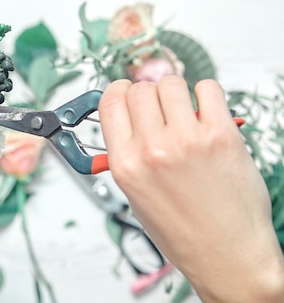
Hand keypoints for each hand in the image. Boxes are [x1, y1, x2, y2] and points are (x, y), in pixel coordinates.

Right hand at [98, 76, 283, 302]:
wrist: (226, 253)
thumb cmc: (183, 230)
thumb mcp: (135, 194)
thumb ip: (127, 151)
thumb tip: (127, 114)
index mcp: (125, 164)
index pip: (109, 102)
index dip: (118, 91)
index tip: (126, 93)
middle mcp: (152, 150)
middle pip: (139, 89)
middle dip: (147, 95)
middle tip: (159, 110)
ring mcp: (187, 140)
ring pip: (171, 84)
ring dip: (176, 94)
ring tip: (184, 114)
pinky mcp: (221, 135)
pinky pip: (207, 88)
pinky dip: (206, 94)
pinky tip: (205, 113)